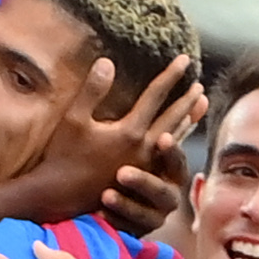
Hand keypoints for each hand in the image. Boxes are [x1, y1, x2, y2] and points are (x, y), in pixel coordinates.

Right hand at [26, 55, 202, 224]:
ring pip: (173, 139)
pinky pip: (166, 158)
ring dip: (187, 121)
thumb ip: (92, 90)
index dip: (171, 75)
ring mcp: (144, 167)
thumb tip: (106, 61)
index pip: (155, 96)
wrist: (59, 198)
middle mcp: (143, 149)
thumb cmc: (63, 158)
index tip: (184, 59)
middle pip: (172, 118)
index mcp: (129, 132)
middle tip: (199, 85)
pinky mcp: (139, 180)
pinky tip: (178, 139)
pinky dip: (177, 143)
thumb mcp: (73, 119)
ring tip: (199, 108)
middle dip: (186, 100)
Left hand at [101, 117, 197, 236]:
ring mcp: (152, 216)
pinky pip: (127, 231)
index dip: (172, 151)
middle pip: (163, 191)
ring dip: (127, 204)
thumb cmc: (129, 161)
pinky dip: (114, 221)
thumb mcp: (141, 138)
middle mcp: (165, 194)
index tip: (162, 139)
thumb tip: (193, 90)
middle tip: (122, 173)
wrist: (104, 197)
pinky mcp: (136, 232)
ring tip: (106, 194)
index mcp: (169, 170)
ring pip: (147, 214)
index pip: (176, 160)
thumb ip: (166, 118)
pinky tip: (98, 212)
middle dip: (145, 182)